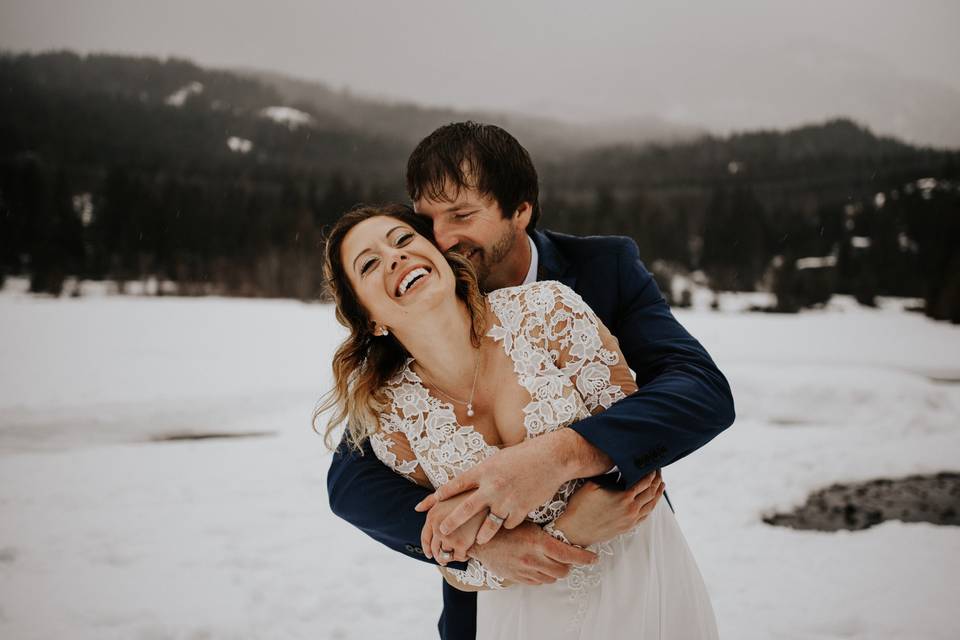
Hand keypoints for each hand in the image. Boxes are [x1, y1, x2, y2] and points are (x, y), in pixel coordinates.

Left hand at [416, 429, 610, 543]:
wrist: (552, 458)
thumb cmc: (523, 456)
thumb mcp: (497, 459)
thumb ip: (482, 474)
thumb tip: (465, 484)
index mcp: (484, 470)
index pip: (456, 485)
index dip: (439, 496)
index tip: (424, 506)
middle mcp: (492, 486)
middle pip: (465, 508)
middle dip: (451, 522)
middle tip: (440, 531)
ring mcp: (507, 499)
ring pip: (488, 525)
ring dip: (480, 535)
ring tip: (474, 542)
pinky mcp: (522, 509)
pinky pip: (510, 523)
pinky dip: (508, 525)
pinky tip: (509, 526)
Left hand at [420, 490, 486, 564]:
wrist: (490, 499)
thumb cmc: (471, 494)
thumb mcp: (450, 493)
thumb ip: (432, 500)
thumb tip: (416, 508)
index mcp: (433, 514)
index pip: (425, 537)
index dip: (427, 547)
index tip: (430, 555)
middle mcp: (437, 525)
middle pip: (434, 549)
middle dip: (438, 556)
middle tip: (444, 559)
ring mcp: (449, 535)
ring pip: (445, 555)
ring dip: (450, 557)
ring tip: (460, 553)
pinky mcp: (462, 543)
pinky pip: (459, 557)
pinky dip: (464, 557)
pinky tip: (470, 551)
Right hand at [469, 521, 597, 584]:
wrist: (479, 538)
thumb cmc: (505, 526)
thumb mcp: (528, 524)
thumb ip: (546, 535)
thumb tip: (565, 537)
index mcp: (539, 542)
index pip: (570, 555)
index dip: (585, 558)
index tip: (594, 558)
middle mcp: (533, 558)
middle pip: (563, 570)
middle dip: (569, 565)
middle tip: (568, 558)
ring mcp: (525, 570)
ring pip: (551, 578)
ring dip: (556, 571)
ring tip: (552, 561)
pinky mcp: (517, 578)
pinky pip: (537, 582)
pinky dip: (542, 576)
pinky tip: (538, 565)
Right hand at [556, 471, 663, 546]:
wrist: (575, 531)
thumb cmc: (580, 507)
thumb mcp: (593, 485)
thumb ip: (610, 477)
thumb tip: (622, 471)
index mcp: (624, 497)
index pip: (645, 481)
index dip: (650, 472)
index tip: (652, 465)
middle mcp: (631, 509)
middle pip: (651, 492)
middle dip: (656, 480)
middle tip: (658, 471)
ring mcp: (631, 520)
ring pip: (651, 505)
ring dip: (658, 493)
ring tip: (661, 484)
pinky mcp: (628, 527)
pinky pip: (646, 516)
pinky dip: (652, 506)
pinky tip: (652, 501)